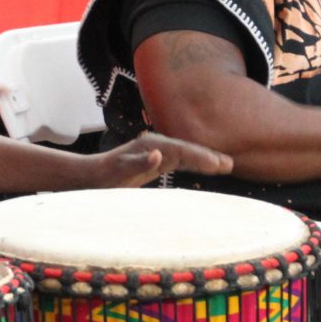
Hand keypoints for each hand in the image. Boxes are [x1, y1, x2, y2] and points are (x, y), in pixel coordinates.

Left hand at [88, 134, 234, 188]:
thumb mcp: (120, 172)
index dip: (200, 157)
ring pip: (186, 155)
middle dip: (208, 156)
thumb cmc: (105, 176)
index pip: (181, 151)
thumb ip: (139, 163)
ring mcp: (157, 151)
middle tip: (229, 164)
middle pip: (188, 150)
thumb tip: (160, 155)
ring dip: (205, 159)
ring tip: (225, 165)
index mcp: (151, 145)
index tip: (216, 165)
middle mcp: (156, 145)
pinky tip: (204, 167)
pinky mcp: (156, 160)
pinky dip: (194, 163)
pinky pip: (180, 161)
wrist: (91, 175)